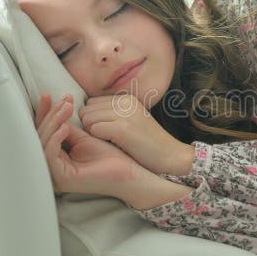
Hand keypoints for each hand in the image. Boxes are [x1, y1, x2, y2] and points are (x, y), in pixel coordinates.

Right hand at [34, 93, 148, 199]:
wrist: (126, 171)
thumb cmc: (109, 155)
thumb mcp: (84, 136)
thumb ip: (67, 126)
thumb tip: (57, 107)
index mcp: (55, 158)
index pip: (43, 132)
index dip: (44, 113)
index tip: (47, 95)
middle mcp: (51, 167)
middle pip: (39, 137)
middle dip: (49, 115)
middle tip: (63, 100)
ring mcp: (55, 175)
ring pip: (42, 144)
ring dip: (53, 123)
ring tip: (66, 110)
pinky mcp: (61, 179)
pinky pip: (50, 155)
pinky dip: (55, 139)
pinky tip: (65, 127)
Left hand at [78, 93, 194, 175]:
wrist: (171, 156)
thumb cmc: (149, 145)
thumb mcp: (133, 121)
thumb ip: (113, 114)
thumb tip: (85, 115)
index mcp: (127, 99)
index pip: (92, 102)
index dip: (93, 119)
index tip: (104, 131)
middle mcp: (126, 102)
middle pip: (86, 109)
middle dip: (89, 125)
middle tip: (104, 139)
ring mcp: (125, 114)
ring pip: (87, 118)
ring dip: (92, 133)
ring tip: (109, 142)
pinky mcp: (123, 128)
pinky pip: (93, 130)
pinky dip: (98, 140)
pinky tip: (112, 146)